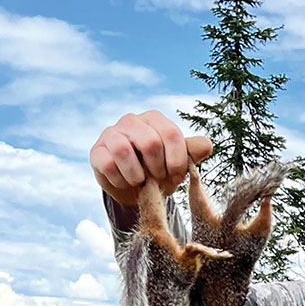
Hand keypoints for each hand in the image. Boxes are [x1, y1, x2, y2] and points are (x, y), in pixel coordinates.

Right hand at [89, 110, 212, 206]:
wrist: (134, 186)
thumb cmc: (158, 168)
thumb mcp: (177, 161)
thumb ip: (191, 152)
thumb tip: (207, 145)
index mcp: (155, 119)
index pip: (172, 134)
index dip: (177, 161)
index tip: (176, 176)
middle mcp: (131, 121)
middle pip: (150, 142)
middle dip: (158, 169)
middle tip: (157, 180)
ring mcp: (111, 134)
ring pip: (123, 150)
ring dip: (137, 175)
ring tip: (140, 182)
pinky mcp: (96, 151)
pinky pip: (107, 165)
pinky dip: (120, 180)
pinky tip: (126, 183)